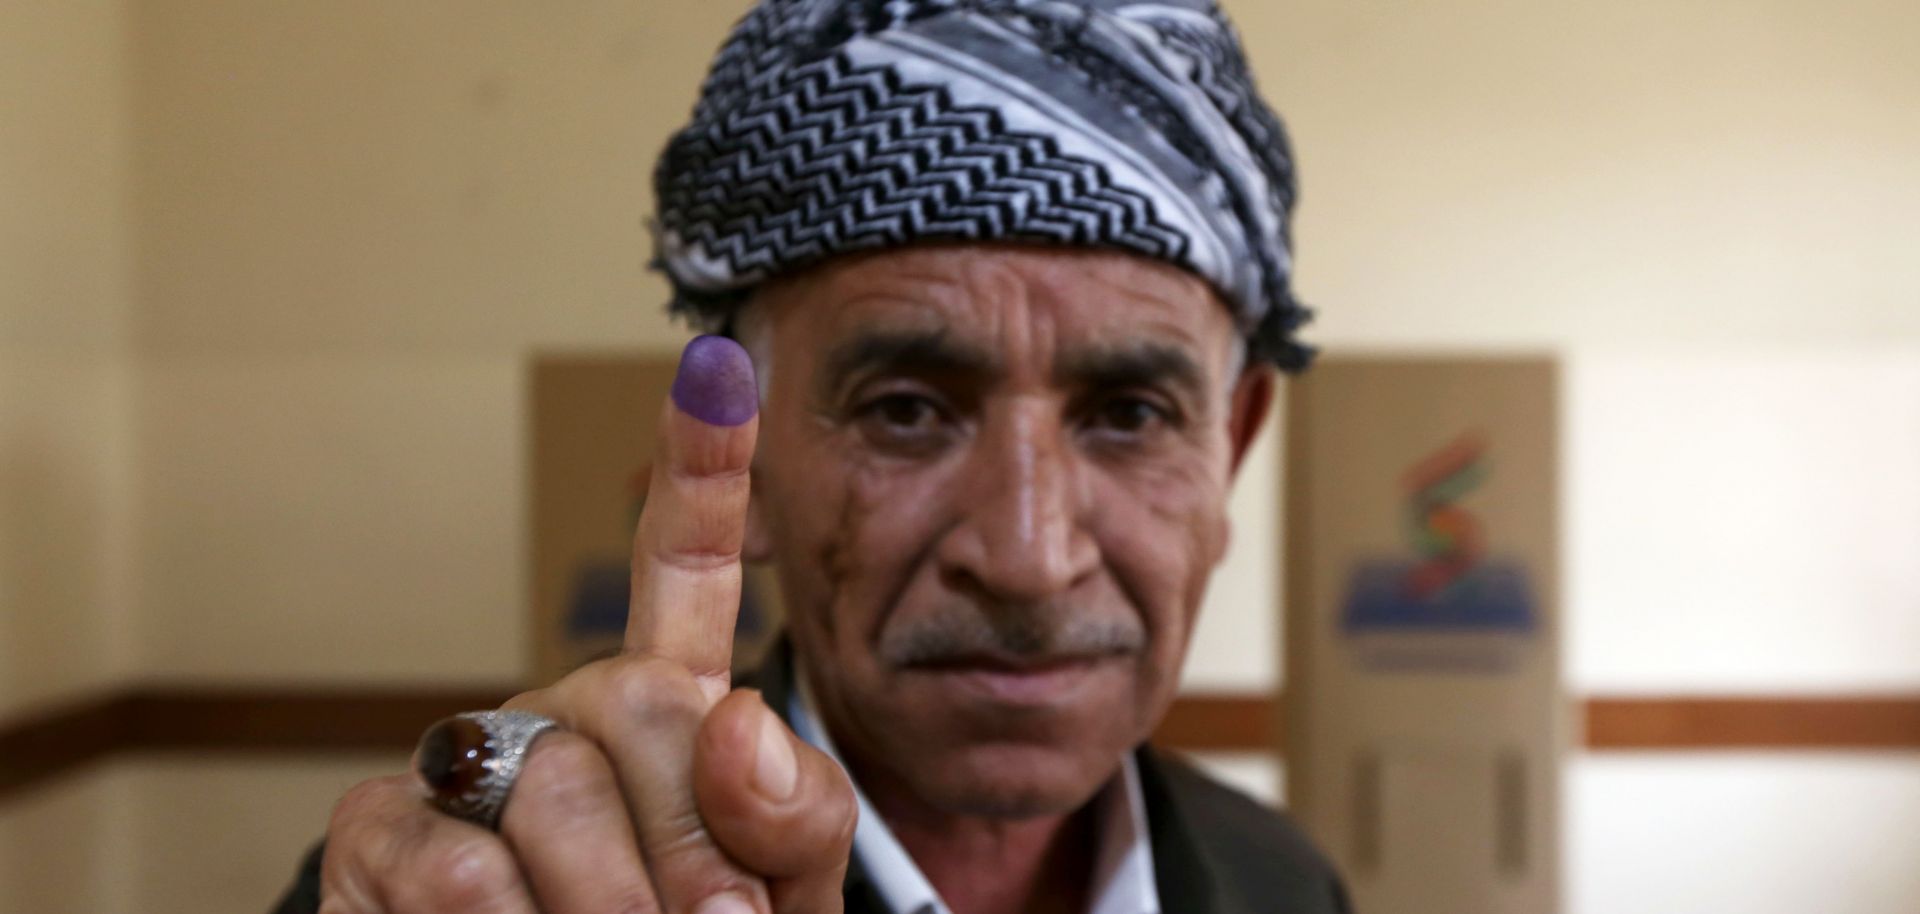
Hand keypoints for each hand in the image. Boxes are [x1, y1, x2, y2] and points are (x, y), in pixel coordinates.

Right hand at [317, 337, 857, 913]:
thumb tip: (732, 717)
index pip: (686, 573)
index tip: (719, 367)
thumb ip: (794, 817)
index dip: (702, 470)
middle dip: (696, 843)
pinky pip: (459, 868)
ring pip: (557, 786)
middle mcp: (563, 711)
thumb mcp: (777, 896)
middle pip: (645, 698)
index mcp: (667, 709)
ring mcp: (466, 763)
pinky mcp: (376, 832)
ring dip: (611, 907)